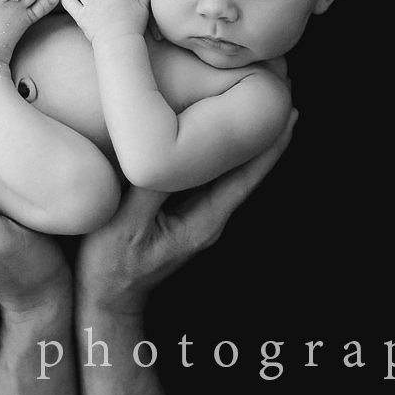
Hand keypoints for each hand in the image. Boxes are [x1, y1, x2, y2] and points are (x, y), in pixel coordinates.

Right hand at [75, 108, 297, 314]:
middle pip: (246, 172)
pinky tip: (214, 137)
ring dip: (243, 142)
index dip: (268, 145)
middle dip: (263, 135)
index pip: (246, 177)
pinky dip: (220, 154)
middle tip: (280, 94)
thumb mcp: (125, 226)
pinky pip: (210, 179)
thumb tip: (171, 151)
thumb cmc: (112, 267)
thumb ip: (149, 190)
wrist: (106, 301)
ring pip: (230, 174)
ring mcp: (198, 220)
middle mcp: (210, 219)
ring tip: (254, 107)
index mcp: (204, 221)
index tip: (288, 112)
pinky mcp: (183, 217)